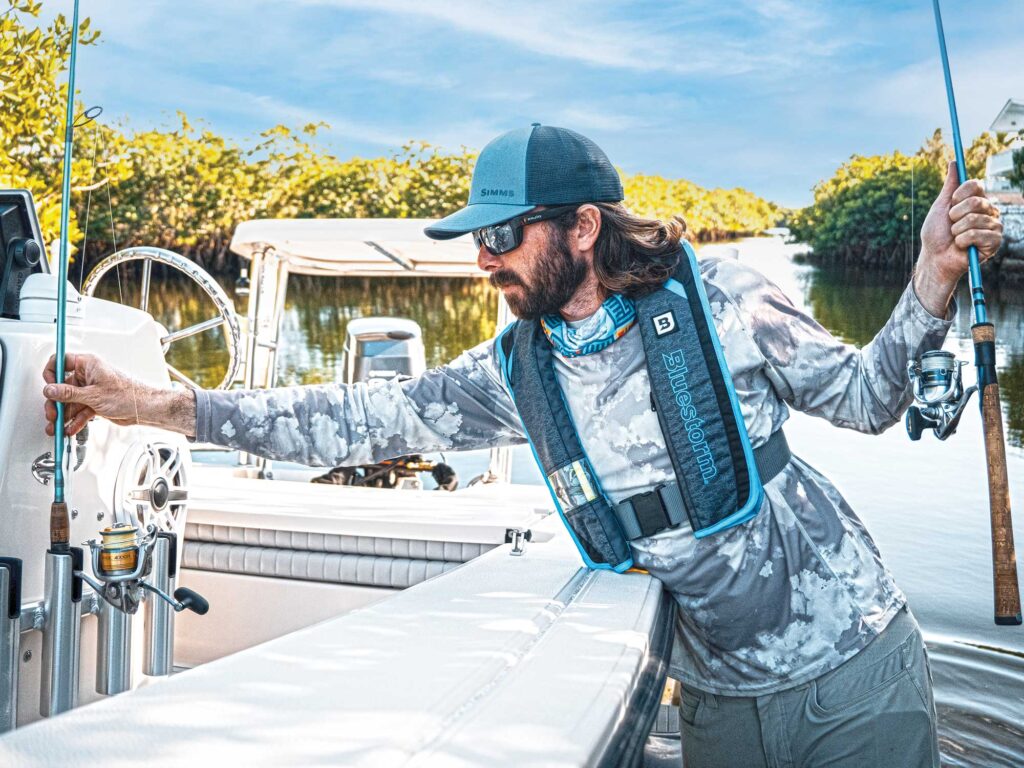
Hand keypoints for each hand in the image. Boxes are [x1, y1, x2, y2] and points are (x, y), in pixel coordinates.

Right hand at [42, 353, 145, 435]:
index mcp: (88, 364)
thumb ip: (68, 393)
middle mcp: (88, 375)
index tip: (49, 388)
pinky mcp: (96, 402)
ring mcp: (91, 390)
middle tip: (53, 415)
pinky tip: (71, 429)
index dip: (51, 373)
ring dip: (63, 415)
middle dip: (56, 402)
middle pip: (62, 386)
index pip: (61, 361)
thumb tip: (50, 390)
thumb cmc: (127, 395)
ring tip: (57, 427)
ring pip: (70, 401)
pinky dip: (75, 420)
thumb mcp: (93, 395)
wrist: (144, 409)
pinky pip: (80, 410)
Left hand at [915, 161, 1002, 314]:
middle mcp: (989, 211)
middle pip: (976, 201)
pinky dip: (963, 241)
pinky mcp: (995, 242)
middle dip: (956, 214)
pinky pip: (978, 234)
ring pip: (975, 219)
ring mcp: (994, 226)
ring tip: (955, 237)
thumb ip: (950, 185)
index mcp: (977, 200)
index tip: (951, 204)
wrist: (935, 257)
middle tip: (952, 224)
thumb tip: (954, 162)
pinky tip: (962, 246)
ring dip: (957, 230)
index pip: (976, 185)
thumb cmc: (936, 234)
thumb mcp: (940, 206)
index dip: (960, 194)